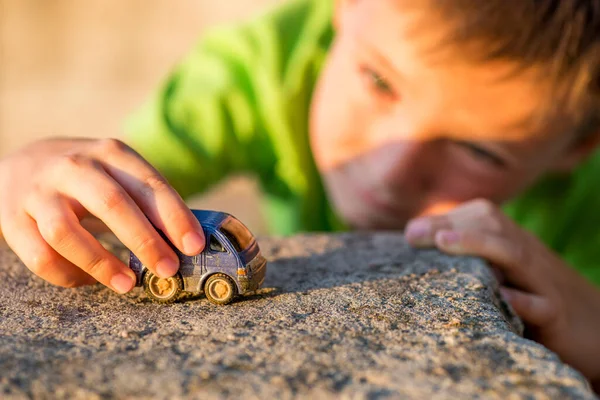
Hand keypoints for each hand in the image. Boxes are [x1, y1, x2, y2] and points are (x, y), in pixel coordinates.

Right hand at [0, 138, 204, 292]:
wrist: (21, 163)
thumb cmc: (87, 176)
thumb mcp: (118, 172)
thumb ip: (148, 199)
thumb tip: (185, 241)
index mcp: (109, 152)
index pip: (148, 183)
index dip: (174, 216)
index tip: (194, 246)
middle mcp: (74, 166)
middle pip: (112, 203)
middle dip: (145, 240)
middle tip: (168, 269)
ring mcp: (39, 192)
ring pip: (67, 233)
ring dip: (102, 263)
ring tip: (129, 284)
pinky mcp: (12, 218)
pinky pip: (40, 256)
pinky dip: (68, 275)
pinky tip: (90, 281)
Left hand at [405, 199, 599, 384]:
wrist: (595, 327)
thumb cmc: (535, 296)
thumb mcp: (504, 271)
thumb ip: (472, 255)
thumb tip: (417, 239)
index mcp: (512, 243)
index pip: (480, 216)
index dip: (445, 219)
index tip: (410, 232)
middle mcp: (526, 256)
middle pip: (493, 226)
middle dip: (451, 226)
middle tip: (412, 235)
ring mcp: (542, 282)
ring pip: (514, 254)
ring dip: (479, 245)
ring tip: (443, 243)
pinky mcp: (556, 315)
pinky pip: (542, 305)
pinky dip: (522, 299)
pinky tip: (502, 295)